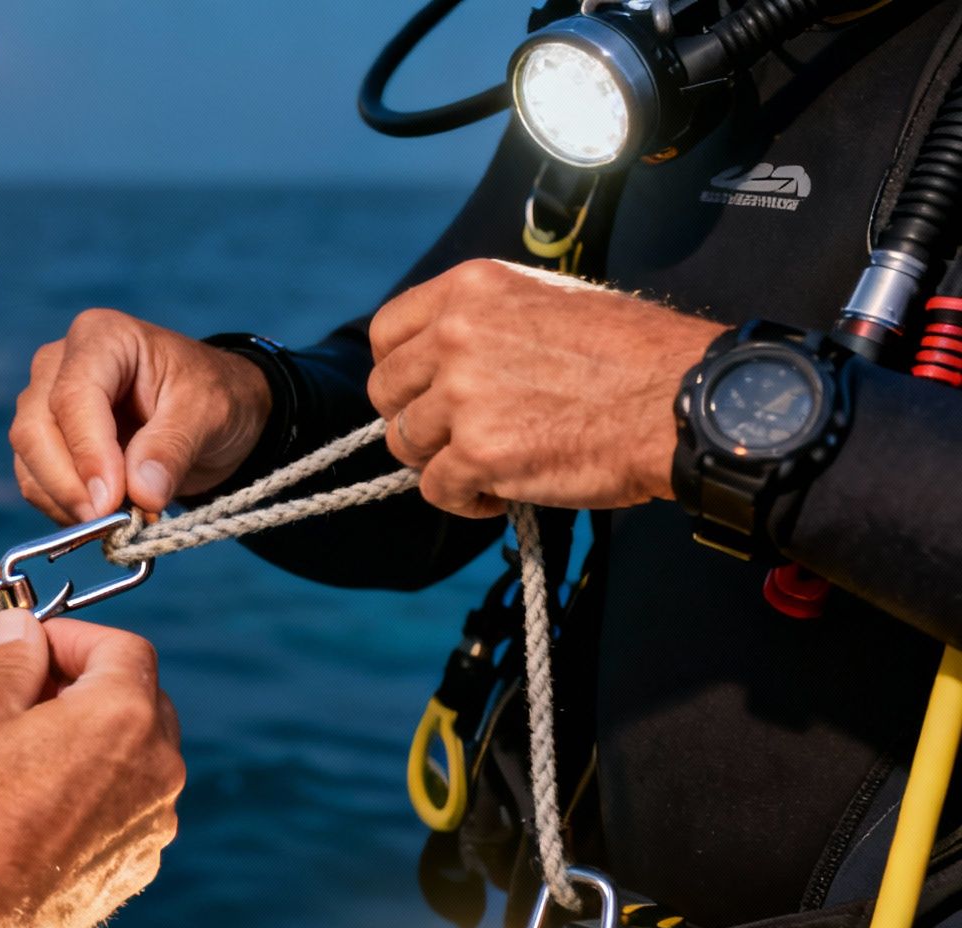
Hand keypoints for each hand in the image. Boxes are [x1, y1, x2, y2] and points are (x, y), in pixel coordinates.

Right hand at [0, 610, 183, 927]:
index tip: (33, 646)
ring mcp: (158, 817)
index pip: (122, 646)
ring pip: (137, 751)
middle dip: (87, 684)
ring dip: (95, 737)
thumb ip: (13, 663)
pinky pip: (131, 801)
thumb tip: (23, 632)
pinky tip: (47, 802)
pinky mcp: (144, 858)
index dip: (74, 637)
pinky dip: (100, 787)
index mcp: (125, 715)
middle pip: (139, 696)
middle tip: (30, 692)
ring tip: (33, 750)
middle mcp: (160, 764)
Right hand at [10, 309, 273, 522]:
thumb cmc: (213, 396)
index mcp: (103, 337)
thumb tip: (140, 493)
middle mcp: (60, 364)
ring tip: (117, 524)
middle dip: (69, 484)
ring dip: (66, 503)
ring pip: (29, 460)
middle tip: (111, 523)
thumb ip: (172, 449)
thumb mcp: (210, 414)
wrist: (209, 414)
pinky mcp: (46, 442)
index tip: (110, 501)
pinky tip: (103, 519)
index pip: (73, 396)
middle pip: (35, 429)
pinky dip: (64, 510)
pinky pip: (36, 483)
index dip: (87, 452)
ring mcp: (45, 402)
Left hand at [368, 259, 724, 517]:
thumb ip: (487, 321)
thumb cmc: (633, 355)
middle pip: (385, 390)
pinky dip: (464, 500)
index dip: (398, 368)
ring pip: (404, 442)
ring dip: (439, 461)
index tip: (420, 391)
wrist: (681, 401)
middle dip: (414, 418)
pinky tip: (500, 494)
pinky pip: (435, 488)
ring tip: (486, 465)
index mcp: (471, 288)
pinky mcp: (477, 452)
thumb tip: (445, 356)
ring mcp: (463, 394)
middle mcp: (456, 334)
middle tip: (454, 436)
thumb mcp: (550, 301)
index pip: (387, 331)